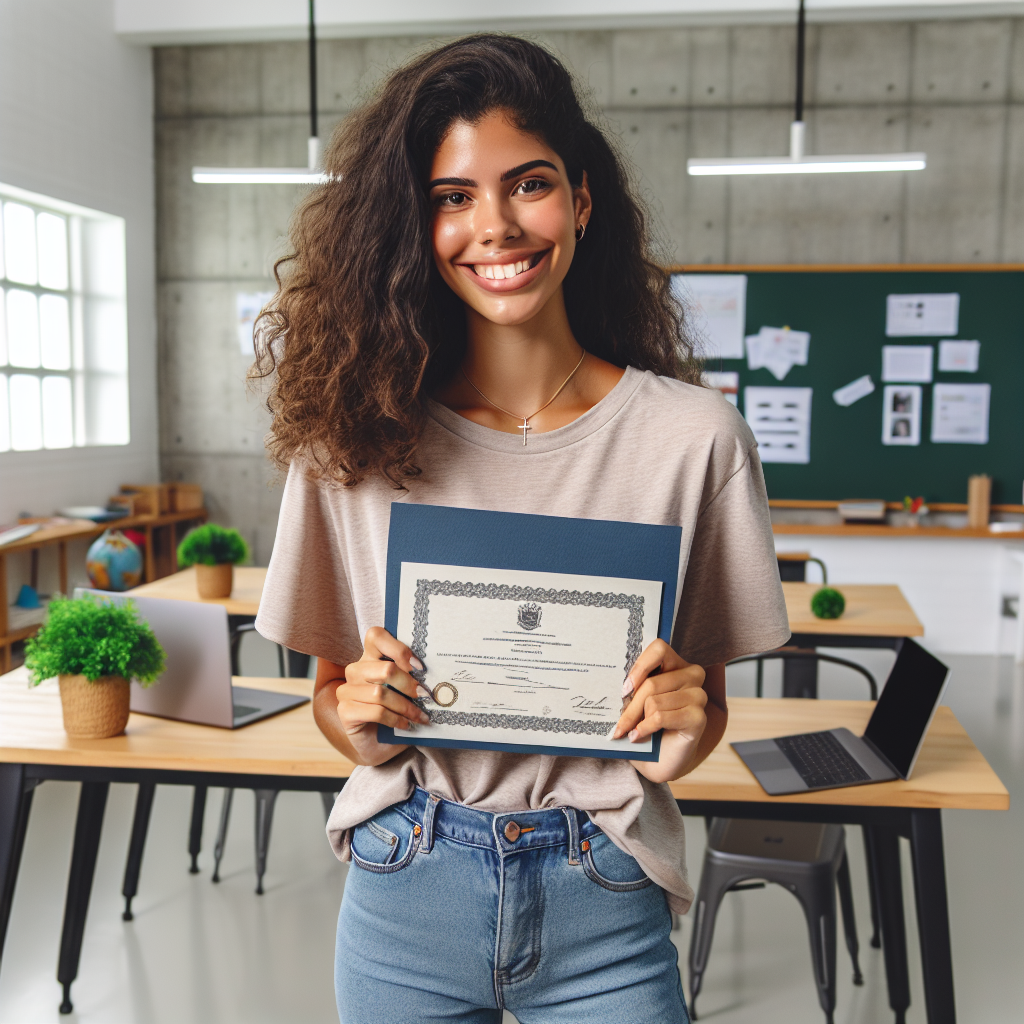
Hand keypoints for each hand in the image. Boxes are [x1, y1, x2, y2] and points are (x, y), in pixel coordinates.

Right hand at [336, 627, 430, 762]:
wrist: (382, 745)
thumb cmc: (397, 712)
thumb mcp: (406, 690)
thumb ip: (413, 676)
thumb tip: (434, 674)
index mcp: (370, 657)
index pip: (376, 636)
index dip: (399, 649)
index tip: (419, 667)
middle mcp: (355, 670)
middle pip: (384, 668)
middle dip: (409, 684)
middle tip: (426, 695)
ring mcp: (346, 690)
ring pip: (380, 693)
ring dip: (406, 706)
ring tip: (420, 715)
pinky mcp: (345, 711)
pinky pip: (375, 712)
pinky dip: (395, 719)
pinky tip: (406, 724)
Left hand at [612, 641, 708, 779]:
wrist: (659, 760)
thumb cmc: (647, 725)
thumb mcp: (637, 701)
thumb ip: (633, 687)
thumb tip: (617, 685)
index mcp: (676, 664)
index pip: (659, 648)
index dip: (639, 666)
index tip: (625, 688)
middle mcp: (692, 676)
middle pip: (651, 683)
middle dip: (630, 706)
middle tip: (618, 724)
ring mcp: (698, 696)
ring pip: (654, 701)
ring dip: (637, 720)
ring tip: (632, 731)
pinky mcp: (699, 717)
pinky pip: (661, 717)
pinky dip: (646, 728)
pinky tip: (639, 736)